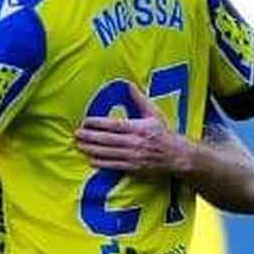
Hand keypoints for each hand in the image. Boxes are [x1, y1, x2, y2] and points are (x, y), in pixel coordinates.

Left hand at [76, 86, 190, 174]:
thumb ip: (139, 99)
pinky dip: (102, 163)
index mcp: (139, 128)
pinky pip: (115, 166)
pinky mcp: (134, 167)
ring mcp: (134, 156)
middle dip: (90, 137)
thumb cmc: (163, 133)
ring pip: (109, 153)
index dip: (98, 123)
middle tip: (77, 134)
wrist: (176, 156)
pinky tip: (91, 160)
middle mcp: (135, 143)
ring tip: (79, 145)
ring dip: (92, 150)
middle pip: (108, 140)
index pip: (114, 125)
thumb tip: (128, 85)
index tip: (86, 121)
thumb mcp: (153, 113)